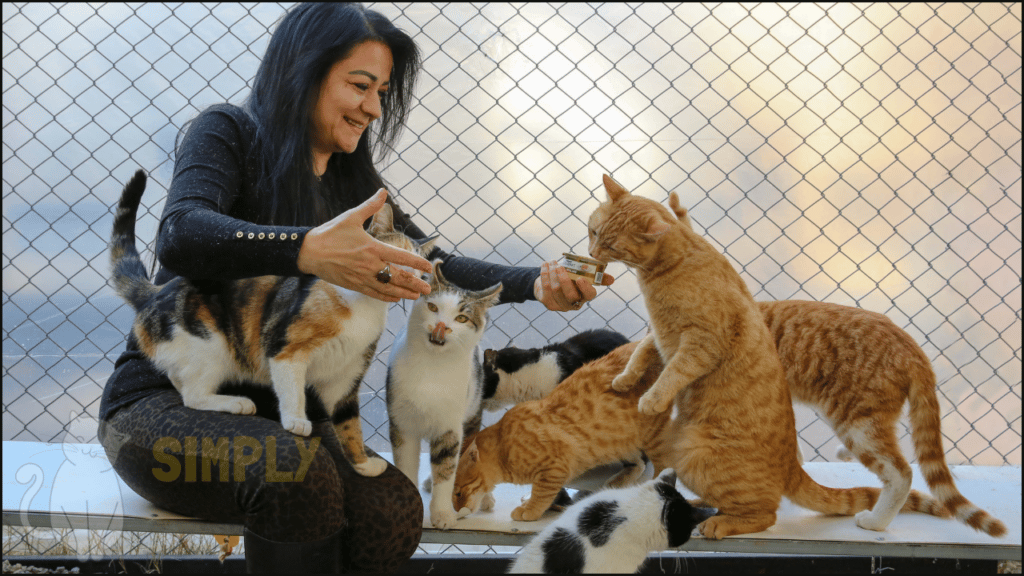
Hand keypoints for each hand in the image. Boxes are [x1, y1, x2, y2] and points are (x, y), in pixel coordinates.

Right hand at [297, 189, 431, 301]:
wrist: (308, 252)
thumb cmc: (330, 234)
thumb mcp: (351, 217)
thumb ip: (370, 206)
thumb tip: (383, 191)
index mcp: (372, 248)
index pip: (401, 257)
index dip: (417, 263)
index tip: (428, 267)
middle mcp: (370, 265)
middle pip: (398, 277)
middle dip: (415, 283)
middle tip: (428, 287)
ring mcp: (362, 277)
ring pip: (388, 288)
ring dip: (404, 292)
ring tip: (416, 295)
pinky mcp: (354, 285)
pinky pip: (374, 293)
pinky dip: (387, 297)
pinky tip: (395, 299)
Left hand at [533, 260, 613, 311]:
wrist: (552, 281)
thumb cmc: (572, 276)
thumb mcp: (584, 274)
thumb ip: (597, 276)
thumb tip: (612, 280)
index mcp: (585, 296)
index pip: (589, 295)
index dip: (585, 288)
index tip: (580, 278)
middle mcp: (574, 303)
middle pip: (570, 295)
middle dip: (564, 280)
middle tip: (560, 266)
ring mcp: (561, 305)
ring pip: (556, 290)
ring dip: (552, 274)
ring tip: (552, 262)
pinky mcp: (549, 303)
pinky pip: (546, 289)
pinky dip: (544, 275)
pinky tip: (545, 265)